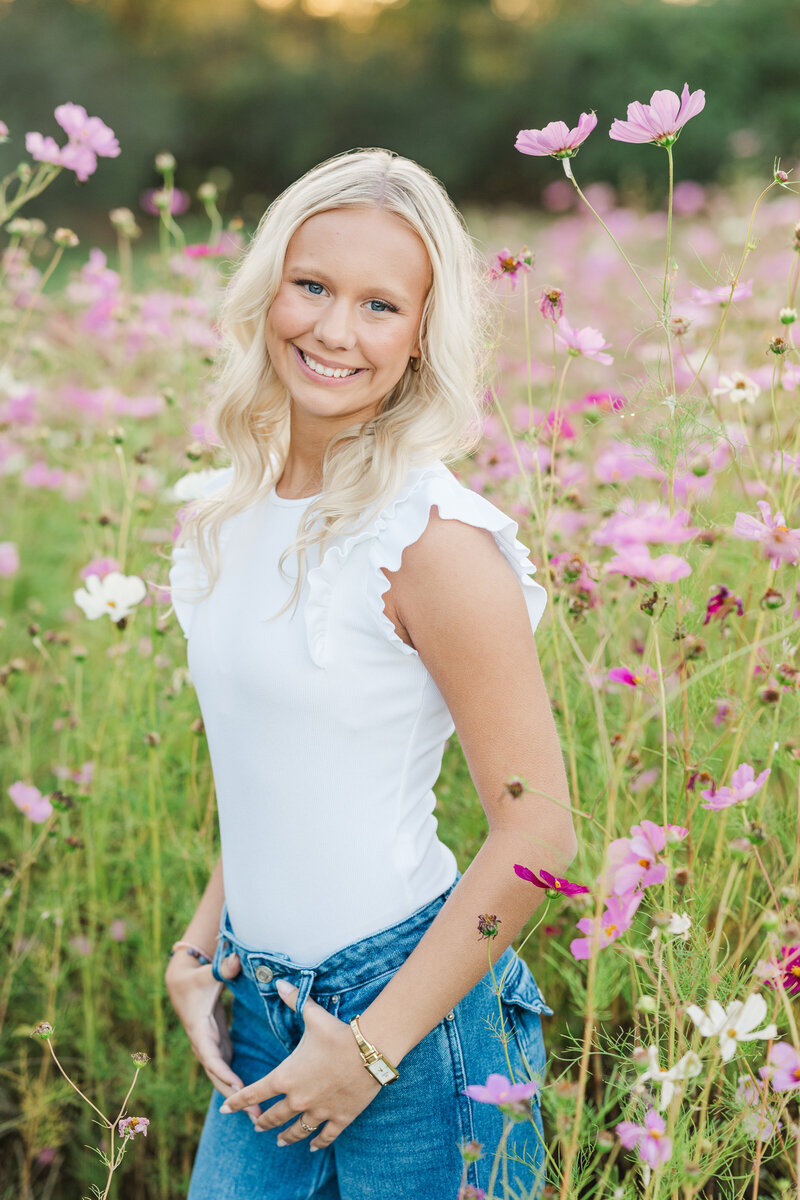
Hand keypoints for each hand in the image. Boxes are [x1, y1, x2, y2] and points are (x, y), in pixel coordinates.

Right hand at [165, 951, 262, 1124]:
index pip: (210, 1055)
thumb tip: (235, 962)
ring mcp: (210, 1048)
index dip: (223, 1072)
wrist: (181, 984)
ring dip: (238, 1098)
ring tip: (259, 1118)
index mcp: (199, 1030)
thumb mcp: (208, 973)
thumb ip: (223, 969)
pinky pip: (226, 1072)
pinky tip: (255, 1102)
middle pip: (217, 1076)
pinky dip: (238, 1087)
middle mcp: (203, 1044)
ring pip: (221, 1079)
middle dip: (234, 1097)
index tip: (237, 1086)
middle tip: (255, 1116)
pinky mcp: (217, 1047)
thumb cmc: (197, 979)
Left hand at [218, 979, 383, 1150]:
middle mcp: (298, 1099)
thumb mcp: (313, 1015)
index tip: (225, 1108)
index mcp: (286, 1077)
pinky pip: (325, 1136)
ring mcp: (319, 1111)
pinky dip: (317, 1143)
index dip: (237, 1101)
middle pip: (274, 1116)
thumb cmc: (338, 1032)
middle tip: (256, 1126)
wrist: (370, 1050)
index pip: (254, 1093)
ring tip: (280, 1141)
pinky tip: (313, 1147)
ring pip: (297, 1131)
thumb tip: (279, 982)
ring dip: (286, 1137)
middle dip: (263, 1121)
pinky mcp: (340, 1118)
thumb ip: (293, 1001)